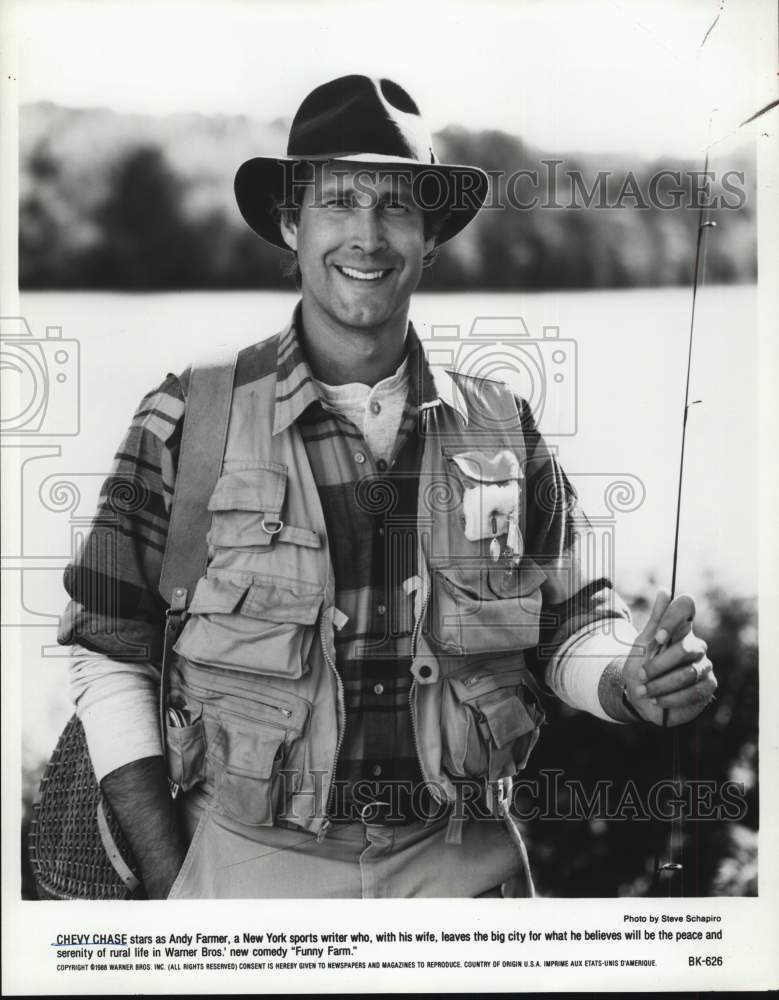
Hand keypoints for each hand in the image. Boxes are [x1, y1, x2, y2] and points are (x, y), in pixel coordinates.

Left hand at [621, 588, 716, 725]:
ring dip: (661, 684)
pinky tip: (657, 700)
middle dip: (659, 665)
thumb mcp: (642, 645)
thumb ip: (655, 621)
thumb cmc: (640, 667)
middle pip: (685, 648)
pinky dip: (672, 697)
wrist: (640, 697)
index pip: (686, 606)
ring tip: (643, 691)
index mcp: (679, 628)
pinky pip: (694, 691)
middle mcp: (696, 644)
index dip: (673, 618)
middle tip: (641, 675)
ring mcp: (705, 664)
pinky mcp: (709, 685)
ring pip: (688, 673)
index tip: (658, 637)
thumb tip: (664, 590)